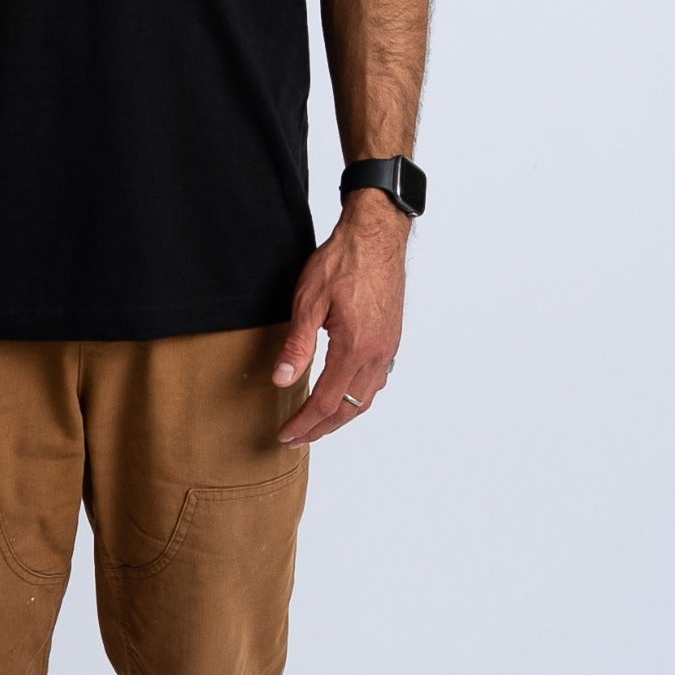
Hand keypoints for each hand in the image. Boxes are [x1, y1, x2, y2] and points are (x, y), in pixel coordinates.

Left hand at [273, 192, 407, 445]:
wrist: (376, 236)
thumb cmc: (344, 261)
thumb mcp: (309, 300)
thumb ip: (297, 344)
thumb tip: (283, 380)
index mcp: (355, 348)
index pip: (326, 401)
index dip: (304, 423)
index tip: (285, 434)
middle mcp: (376, 354)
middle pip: (348, 409)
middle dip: (321, 428)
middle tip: (297, 437)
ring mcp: (388, 348)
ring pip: (366, 398)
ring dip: (341, 416)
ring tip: (318, 423)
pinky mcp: (391, 339)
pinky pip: (377, 381)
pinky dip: (358, 398)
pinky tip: (345, 395)